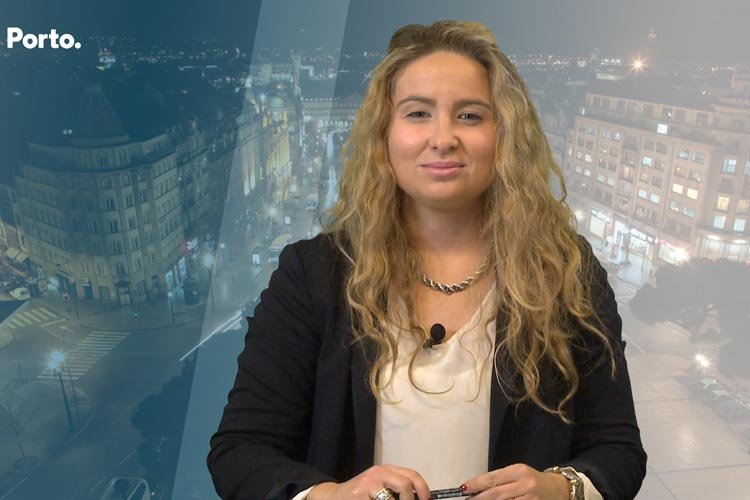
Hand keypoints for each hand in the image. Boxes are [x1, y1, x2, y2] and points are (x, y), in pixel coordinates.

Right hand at [308, 464, 430, 499]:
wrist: (332, 497)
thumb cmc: (359, 495)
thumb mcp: (378, 487)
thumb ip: (395, 489)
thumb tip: (417, 497)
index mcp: (385, 470)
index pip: (411, 475)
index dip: (423, 489)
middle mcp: (378, 473)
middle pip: (405, 485)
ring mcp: (368, 484)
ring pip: (393, 499)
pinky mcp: (360, 495)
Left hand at [461, 463, 568, 499]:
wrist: (559, 490)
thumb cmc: (533, 480)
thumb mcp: (518, 473)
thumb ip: (500, 480)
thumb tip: (477, 488)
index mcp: (519, 471)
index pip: (492, 478)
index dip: (475, 484)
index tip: (463, 488)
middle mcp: (525, 484)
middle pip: (496, 494)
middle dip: (478, 498)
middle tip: (467, 499)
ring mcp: (530, 498)